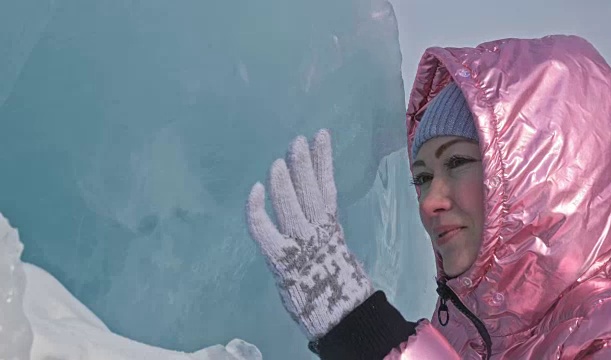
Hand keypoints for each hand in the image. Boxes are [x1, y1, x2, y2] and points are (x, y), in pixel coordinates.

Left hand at [245, 129, 372, 339]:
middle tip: (298, 140)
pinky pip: (264, 229)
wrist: (343, 318)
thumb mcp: (337, 254)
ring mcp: (299, 243)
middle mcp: (317, 231)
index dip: (323, 160)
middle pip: (310, 190)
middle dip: (305, 163)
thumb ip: (325, 235)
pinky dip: (257, 209)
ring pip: (290, 204)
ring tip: (279, 161)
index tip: (321, 136)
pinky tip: (254, 190)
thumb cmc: (339, 290)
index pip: (327, 187)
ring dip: (284, 180)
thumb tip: (318, 220)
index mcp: (332, 229)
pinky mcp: (280, 259)